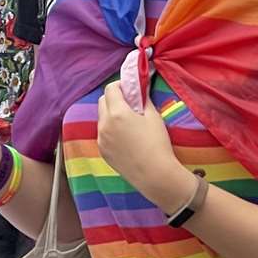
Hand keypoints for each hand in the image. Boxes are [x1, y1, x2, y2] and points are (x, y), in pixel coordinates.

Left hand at [96, 82, 187, 205]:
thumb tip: (140, 90)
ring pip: (102, 118)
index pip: (110, 89)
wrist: (153, 173)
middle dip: (114, 97)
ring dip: (112, 113)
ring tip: (129, 121)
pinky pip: (103, 133)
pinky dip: (111, 128)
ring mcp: (100, 139)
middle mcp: (104, 125)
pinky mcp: (102, 151)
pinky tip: (126, 137)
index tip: (131, 88)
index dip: (121, 85)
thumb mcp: (154, 116)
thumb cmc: (156, 142)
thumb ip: (143, 100)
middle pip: (102, 101)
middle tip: (130, 102)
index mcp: (117, 113)